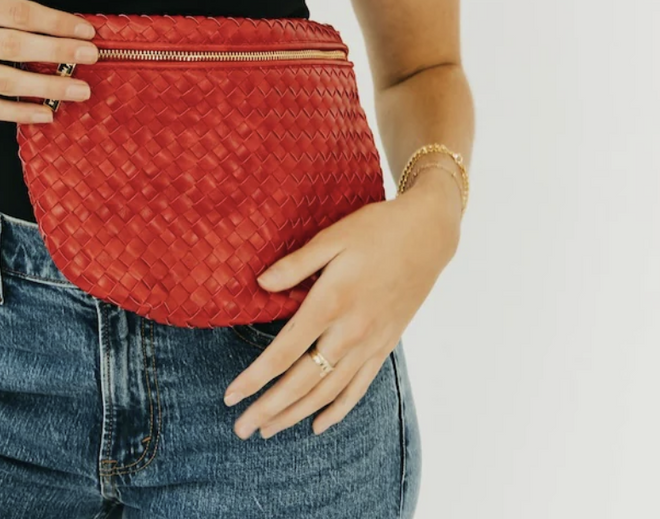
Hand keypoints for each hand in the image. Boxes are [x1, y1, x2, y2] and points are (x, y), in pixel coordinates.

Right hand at [0, 0, 99, 122]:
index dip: (54, 22)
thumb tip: (63, 34)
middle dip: (57, 52)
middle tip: (91, 58)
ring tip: (79, 89)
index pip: (15, 12)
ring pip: (2, 81)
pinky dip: (19, 112)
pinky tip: (47, 112)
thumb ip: (4, 14)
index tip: (86, 31)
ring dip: (46, 87)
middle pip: (11, 46)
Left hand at [223, 170, 462, 438]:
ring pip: (328, 392)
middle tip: (241, 428)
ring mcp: (371, 343)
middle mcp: (350, 331)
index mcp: (331, 302)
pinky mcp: (386, 345)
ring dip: (296, 414)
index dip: (255, 378)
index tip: (230, 396)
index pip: (284, 352)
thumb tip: (261, 283)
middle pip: (302, 382)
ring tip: (268, 430)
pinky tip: (318, 425)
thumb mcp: (333, 237)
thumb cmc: (376, 230)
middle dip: (269, 408)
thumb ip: (296, 264)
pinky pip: (359, 388)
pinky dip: (338, 410)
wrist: (428, 235)